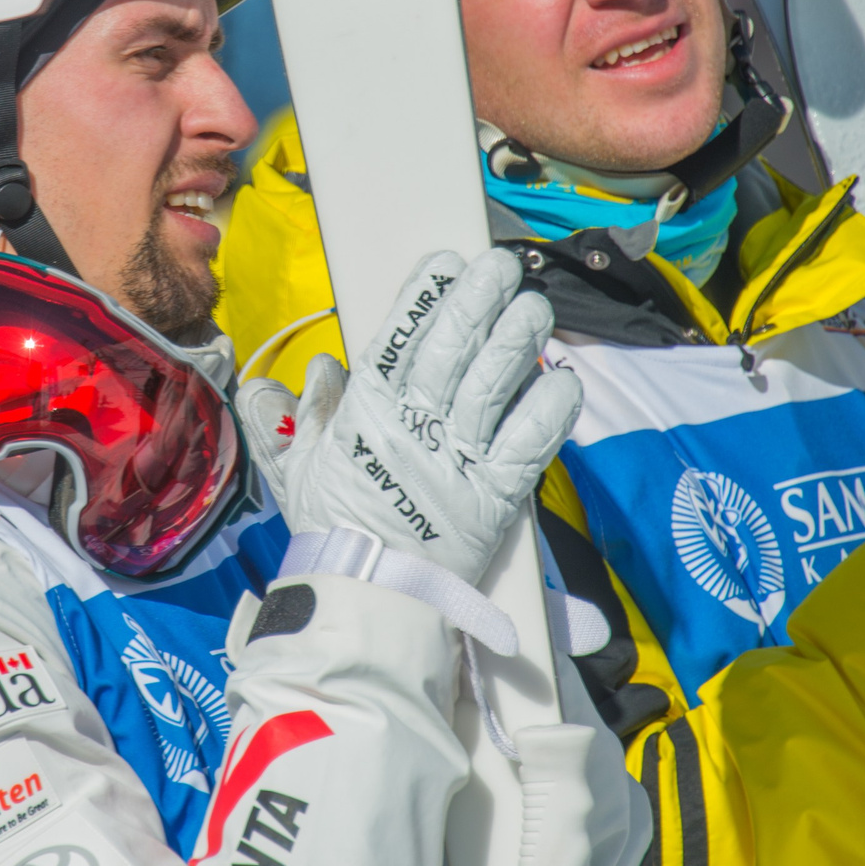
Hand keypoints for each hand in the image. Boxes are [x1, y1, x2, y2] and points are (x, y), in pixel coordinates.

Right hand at [235, 250, 580, 583]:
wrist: (365, 603)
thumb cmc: (334, 534)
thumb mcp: (302, 471)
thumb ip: (304, 417)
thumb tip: (317, 368)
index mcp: (366, 417)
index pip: (397, 341)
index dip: (424, 298)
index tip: (446, 262)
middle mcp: (414, 431)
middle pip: (451, 354)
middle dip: (477, 302)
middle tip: (502, 265)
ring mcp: (457, 463)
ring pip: (491, 388)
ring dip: (516, 341)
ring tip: (536, 306)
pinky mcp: (494, 500)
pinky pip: (527, 447)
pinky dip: (548, 411)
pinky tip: (561, 377)